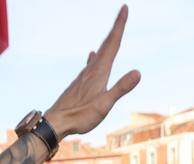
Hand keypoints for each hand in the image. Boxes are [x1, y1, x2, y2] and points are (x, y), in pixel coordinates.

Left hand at [43, 6, 140, 138]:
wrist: (55, 122)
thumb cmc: (79, 116)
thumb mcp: (104, 105)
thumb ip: (120, 88)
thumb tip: (138, 72)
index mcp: (99, 72)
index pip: (113, 44)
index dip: (119, 25)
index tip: (124, 8)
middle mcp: (91, 70)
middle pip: (106, 44)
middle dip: (116, 27)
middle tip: (123, 11)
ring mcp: (84, 76)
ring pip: (99, 53)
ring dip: (108, 41)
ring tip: (113, 33)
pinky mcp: (79, 83)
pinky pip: (91, 63)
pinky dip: (96, 56)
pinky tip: (92, 55)